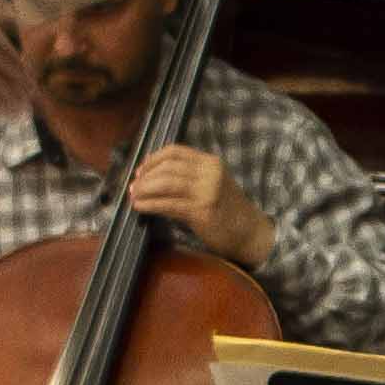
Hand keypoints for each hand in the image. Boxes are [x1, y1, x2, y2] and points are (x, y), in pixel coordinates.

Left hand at [130, 144, 271, 267]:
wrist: (251, 233)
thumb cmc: (228, 211)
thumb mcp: (212, 185)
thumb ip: (190, 177)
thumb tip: (153, 178)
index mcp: (211, 163)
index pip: (175, 151)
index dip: (153, 159)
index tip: (140, 170)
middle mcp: (209, 173)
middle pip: (167, 167)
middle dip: (145, 177)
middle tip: (133, 187)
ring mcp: (207, 191)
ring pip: (165, 183)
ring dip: (144, 190)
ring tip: (133, 197)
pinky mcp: (202, 211)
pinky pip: (168, 204)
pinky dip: (150, 205)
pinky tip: (140, 207)